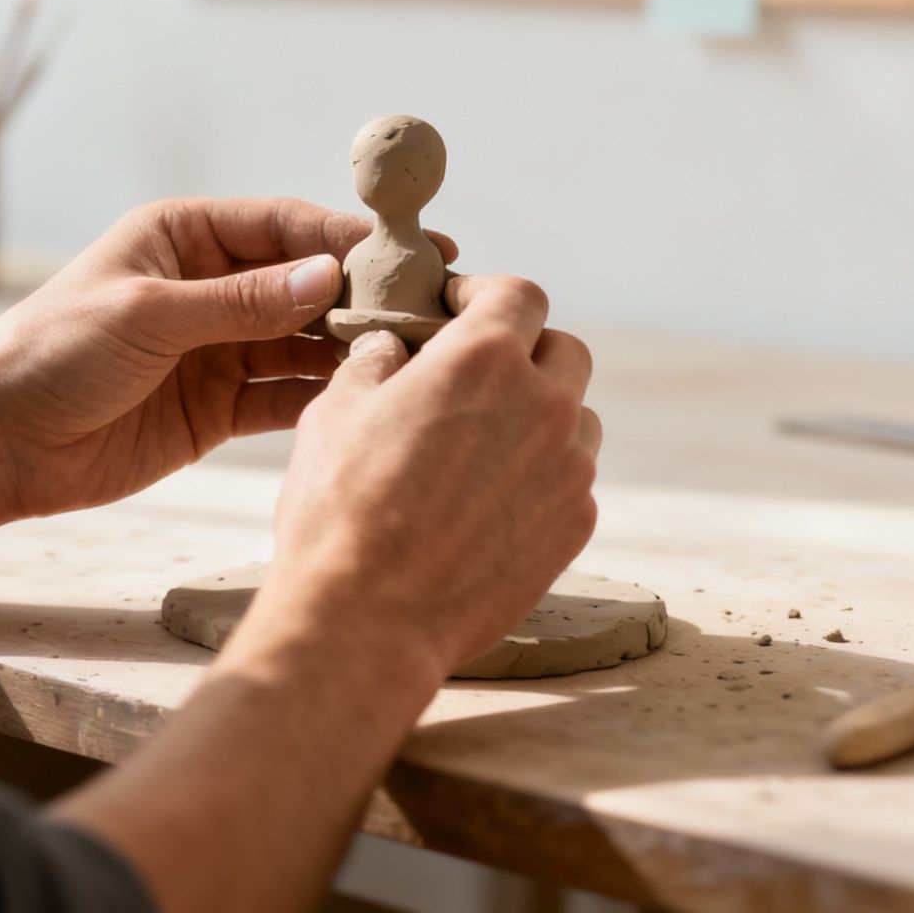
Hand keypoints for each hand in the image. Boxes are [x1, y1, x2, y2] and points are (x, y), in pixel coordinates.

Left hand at [0, 198, 455, 521]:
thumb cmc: (51, 352)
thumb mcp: (149, 315)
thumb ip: (243, 301)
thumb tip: (329, 275)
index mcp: (184, 238)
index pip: (284, 227)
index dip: (348, 236)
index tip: (412, 247)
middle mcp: (208, 288)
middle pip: (306, 284)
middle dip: (366, 294)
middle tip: (434, 305)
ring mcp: (216, 349)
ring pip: (303, 342)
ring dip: (354, 349)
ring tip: (417, 355)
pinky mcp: (216, 407)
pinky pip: (284, 396)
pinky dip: (323, 397)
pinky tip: (370, 398)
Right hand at [261, 276, 601, 679]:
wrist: (368, 619)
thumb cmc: (340, 509)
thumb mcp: (336, 410)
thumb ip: (376, 361)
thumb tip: (393, 347)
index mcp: (484, 358)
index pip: (519, 295)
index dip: (487, 296)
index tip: (460, 311)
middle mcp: (543, 404)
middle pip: (563, 351)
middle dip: (526, 353)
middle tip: (478, 379)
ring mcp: (570, 468)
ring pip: (577, 417)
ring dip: (541, 417)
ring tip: (484, 447)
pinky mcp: (577, 524)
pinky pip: (572, 479)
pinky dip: (542, 477)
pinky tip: (490, 503)